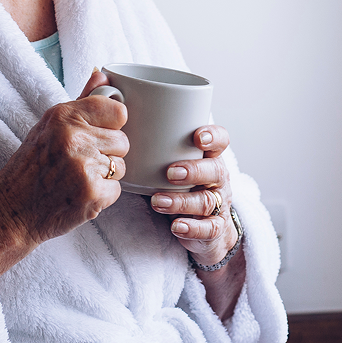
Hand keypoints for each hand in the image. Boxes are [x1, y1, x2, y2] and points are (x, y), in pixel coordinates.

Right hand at [0, 70, 128, 276]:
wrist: (11, 212)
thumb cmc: (30, 168)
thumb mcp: (48, 126)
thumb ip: (81, 100)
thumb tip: (103, 75)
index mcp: (64, 115)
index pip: (118, 111)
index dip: (111, 125)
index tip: (97, 134)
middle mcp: (75, 137)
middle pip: (123, 140)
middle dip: (107, 153)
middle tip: (80, 162)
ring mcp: (84, 167)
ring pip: (121, 166)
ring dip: (105, 175)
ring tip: (77, 178)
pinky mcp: (92, 194)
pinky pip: (117, 189)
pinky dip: (102, 196)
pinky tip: (79, 194)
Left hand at [150, 124, 237, 267]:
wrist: (204, 225)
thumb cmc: (180, 186)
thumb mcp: (173, 164)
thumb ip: (156, 145)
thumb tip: (120, 113)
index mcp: (210, 157)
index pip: (221, 141)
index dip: (213, 137)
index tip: (197, 137)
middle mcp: (217, 178)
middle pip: (216, 170)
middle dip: (193, 170)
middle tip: (170, 173)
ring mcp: (219, 203)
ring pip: (207, 200)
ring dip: (182, 201)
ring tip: (158, 201)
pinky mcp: (215, 228)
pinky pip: (208, 229)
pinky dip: (192, 227)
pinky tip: (176, 226)